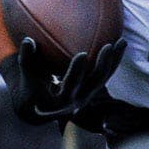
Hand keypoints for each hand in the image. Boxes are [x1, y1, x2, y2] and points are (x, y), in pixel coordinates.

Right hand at [0, 36, 126, 125]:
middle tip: (108, 46)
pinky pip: (107, 73)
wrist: (41, 108)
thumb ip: (27, 59)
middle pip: (94, 82)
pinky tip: (121, 43)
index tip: (82, 55)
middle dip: (102, 64)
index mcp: (60, 100)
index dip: (76, 71)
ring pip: (104, 77)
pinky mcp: (94, 88)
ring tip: (122, 41)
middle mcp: (78, 99)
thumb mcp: (27, 77)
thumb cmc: (30, 88)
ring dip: (114, 60)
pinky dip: (114, 60)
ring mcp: (88, 94)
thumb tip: (28, 41)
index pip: (70, 85)